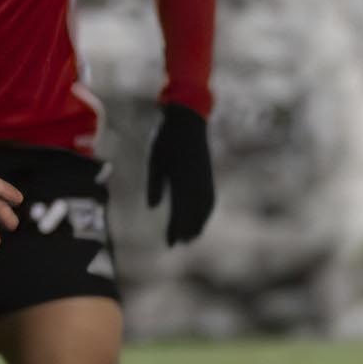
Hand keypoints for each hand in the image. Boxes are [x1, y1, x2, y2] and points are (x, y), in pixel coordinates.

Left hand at [145, 102, 215, 246]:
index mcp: (181, 180)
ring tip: (192, 236)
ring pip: (205, 208)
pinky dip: (206, 211)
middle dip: (187, 230)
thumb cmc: (165, 139)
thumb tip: (152, 208)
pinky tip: (202, 216)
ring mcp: (205, 178)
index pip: (179, 211)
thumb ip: (154, 184)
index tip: (170, 243)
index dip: (174, 229)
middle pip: (194, 213)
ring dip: (199, 223)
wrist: (188, 120)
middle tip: (179, 244)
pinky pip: (210, 198)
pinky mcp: (208, 174)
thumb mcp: (154, 160)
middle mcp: (196, 182)